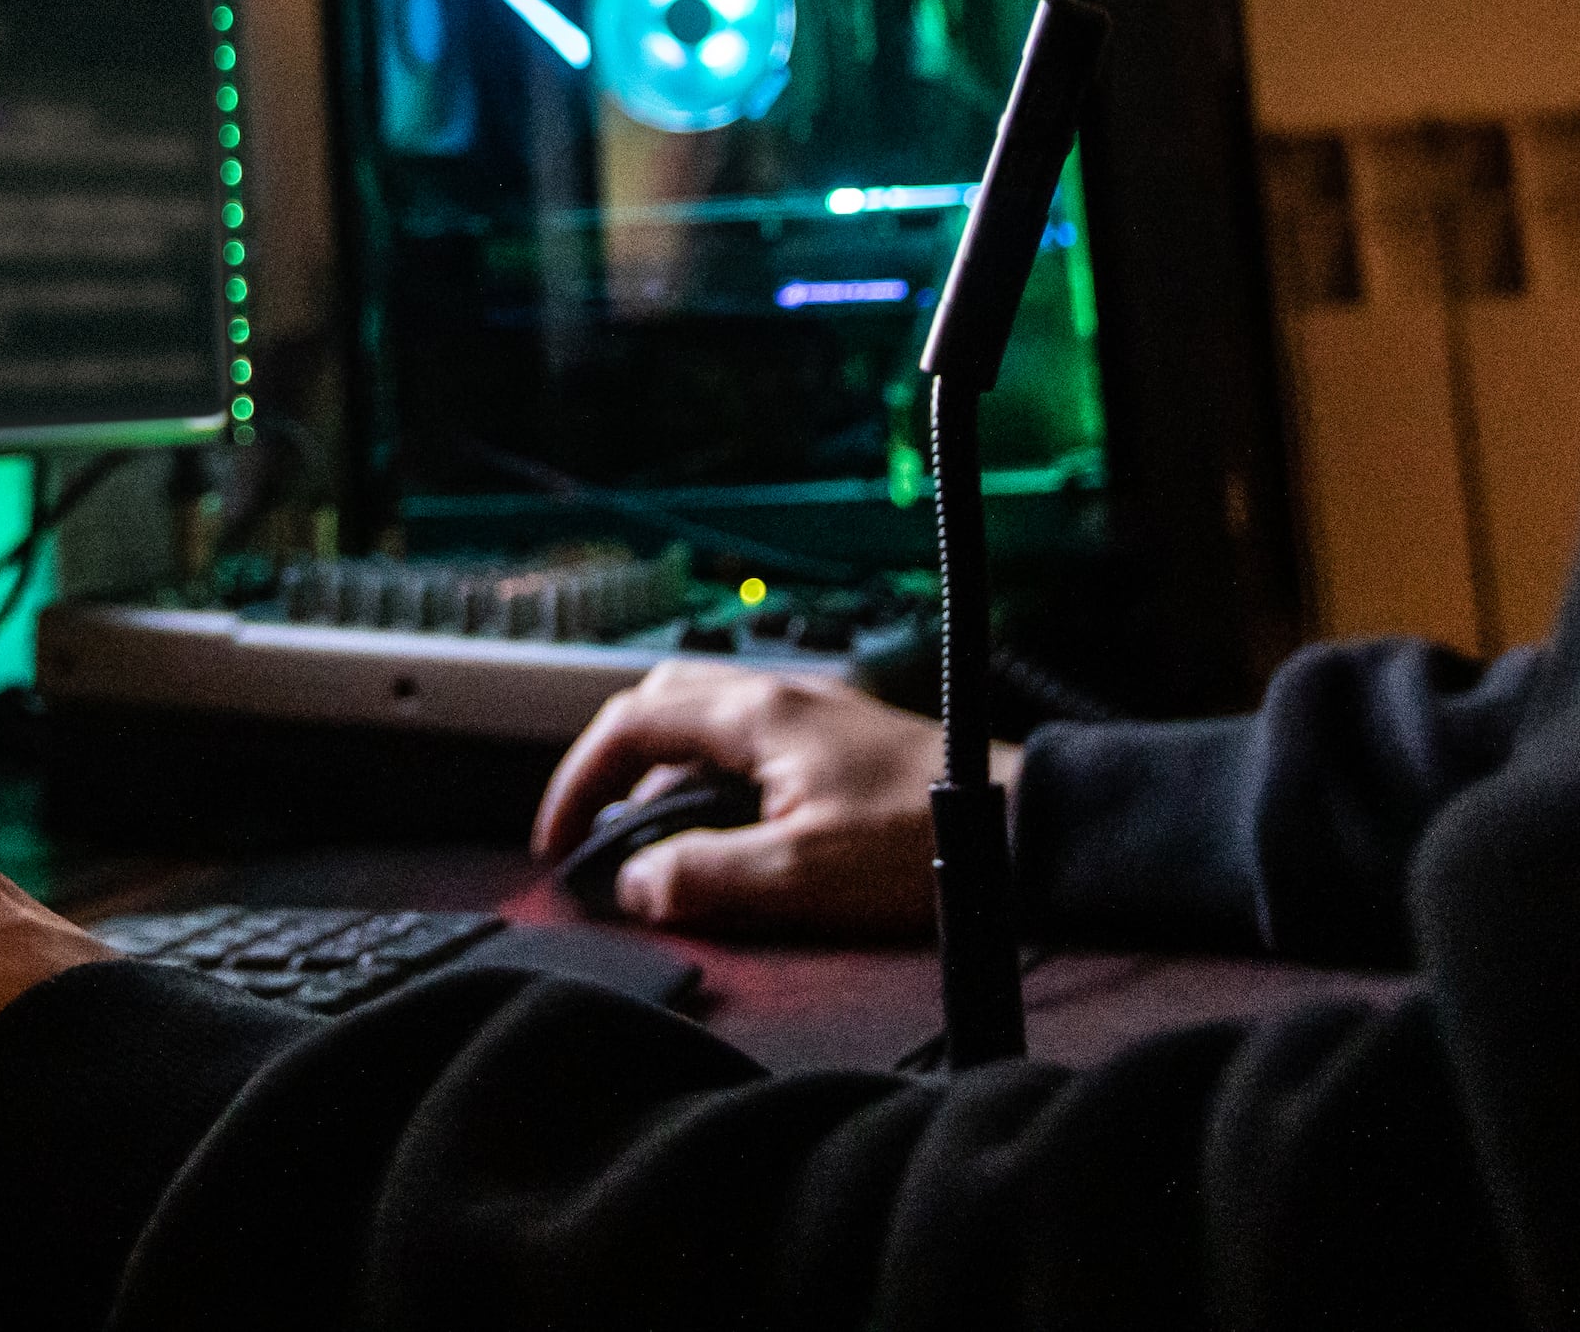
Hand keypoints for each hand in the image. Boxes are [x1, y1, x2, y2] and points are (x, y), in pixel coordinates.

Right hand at [531, 662, 1016, 938]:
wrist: (1021, 824)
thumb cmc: (920, 842)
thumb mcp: (800, 873)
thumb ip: (704, 875)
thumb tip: (632, 882)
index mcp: (756, 714)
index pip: (630, 722)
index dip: (578, 780)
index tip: (558, 840)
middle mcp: (776, 696)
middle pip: (658, 703)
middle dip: (609, 763)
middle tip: (589, 828)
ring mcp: (809, 712)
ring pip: (701, 719)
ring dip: (659, 771)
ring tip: (647, 839)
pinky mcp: (836, 739)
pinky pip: (743, 740)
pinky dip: (705, 776)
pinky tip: (721, 829)